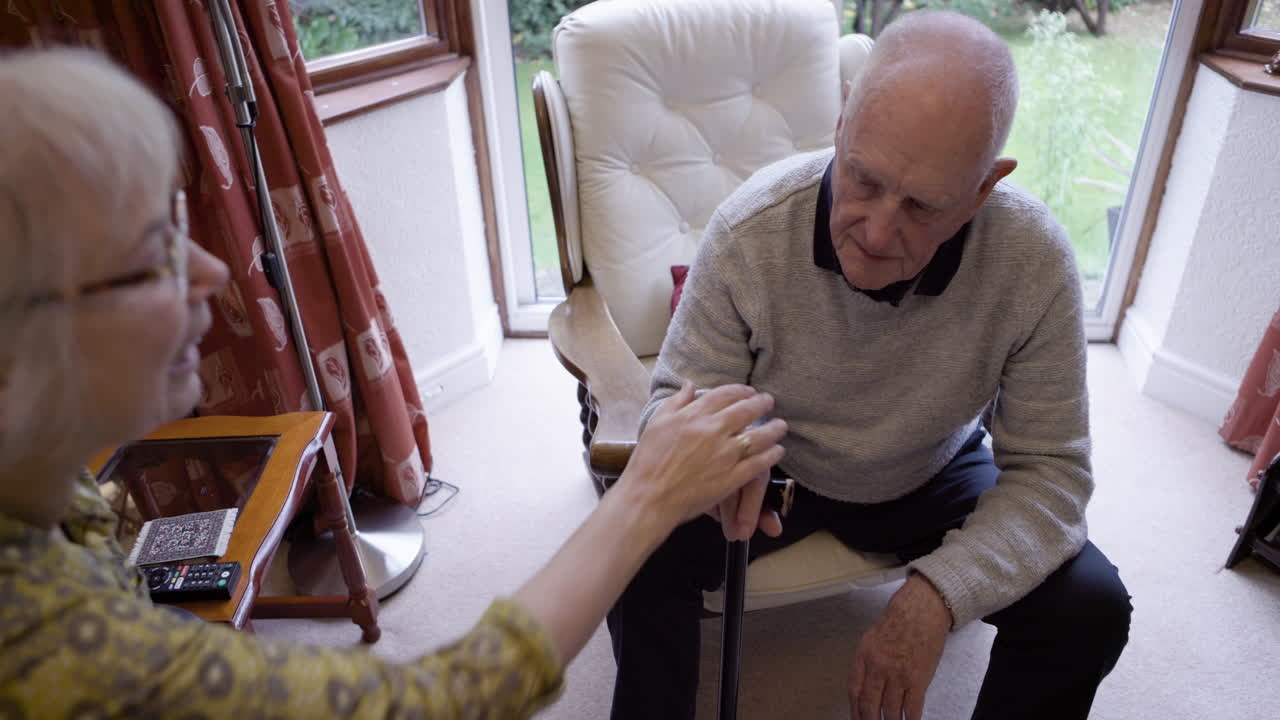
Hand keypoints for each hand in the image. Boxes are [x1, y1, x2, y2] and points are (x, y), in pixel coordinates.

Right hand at [620, 382, 786, 533]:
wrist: (648, 497)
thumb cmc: (647, 462)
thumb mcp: (657, 424)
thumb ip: (676, 402)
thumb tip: (689, 385)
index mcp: (694, 416)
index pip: (725, 394)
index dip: (742, 391)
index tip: (749, 391)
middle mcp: (712, 431)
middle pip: (747, 410)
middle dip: (762, 404)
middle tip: (769, 402)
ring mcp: (724, 455)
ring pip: (759, 436)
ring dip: (774, 428)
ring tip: (781, 426)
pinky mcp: (731, 478)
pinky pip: (759, 463)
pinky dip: (771, 455)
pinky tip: (777, 451)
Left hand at [849, 573, 951, 719]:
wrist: (922, 610)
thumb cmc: (897, 622)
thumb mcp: (870, 638)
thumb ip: (865, 662)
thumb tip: (863, 688)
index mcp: (863, 656)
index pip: (854, 691)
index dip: (854, 710)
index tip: (857, 719)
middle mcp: (878, 667)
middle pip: (870, 705)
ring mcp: (898, 675)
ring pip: (890, 711)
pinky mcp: (918, 679)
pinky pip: (912, 708)